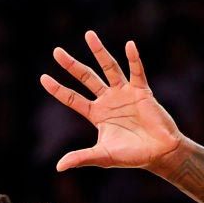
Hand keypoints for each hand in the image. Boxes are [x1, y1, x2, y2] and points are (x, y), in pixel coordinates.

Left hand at [41, 30, 181, 170]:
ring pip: (109, 68)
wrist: (160, 153)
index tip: (43, 78)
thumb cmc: (132, 156)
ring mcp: (124, 94)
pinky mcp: (141, 92)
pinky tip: (129, 45)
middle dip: (72, 65)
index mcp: (97, 114)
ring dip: (99, 52)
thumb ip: (82, 158)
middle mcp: (108, 101)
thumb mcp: (103, 156)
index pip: (73, 98)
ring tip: (89, 35)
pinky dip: (134, 59)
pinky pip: (137, 72)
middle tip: (56, 51)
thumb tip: (59, 167)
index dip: (58, 89)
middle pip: (86, 78)